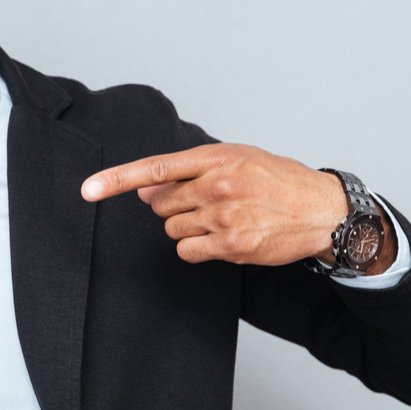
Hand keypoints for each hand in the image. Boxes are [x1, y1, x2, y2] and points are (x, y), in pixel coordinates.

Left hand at [80, 143, 348, 265]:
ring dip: (186, 227)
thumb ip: (190, 170)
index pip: (155, 169)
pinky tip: (221, 238)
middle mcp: (217, 185)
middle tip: (203, 203)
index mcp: (215, 158)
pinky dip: (196, 248)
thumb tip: (145, 191)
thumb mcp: (237, 159)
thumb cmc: (276, 180)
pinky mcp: (232, 245)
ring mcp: (224, 216)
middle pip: (160, 204)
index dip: (116, 179)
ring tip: (220, 218)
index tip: (88, 190)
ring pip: (172, 229)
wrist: (322, 210)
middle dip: (172, 206)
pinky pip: (187, 251)